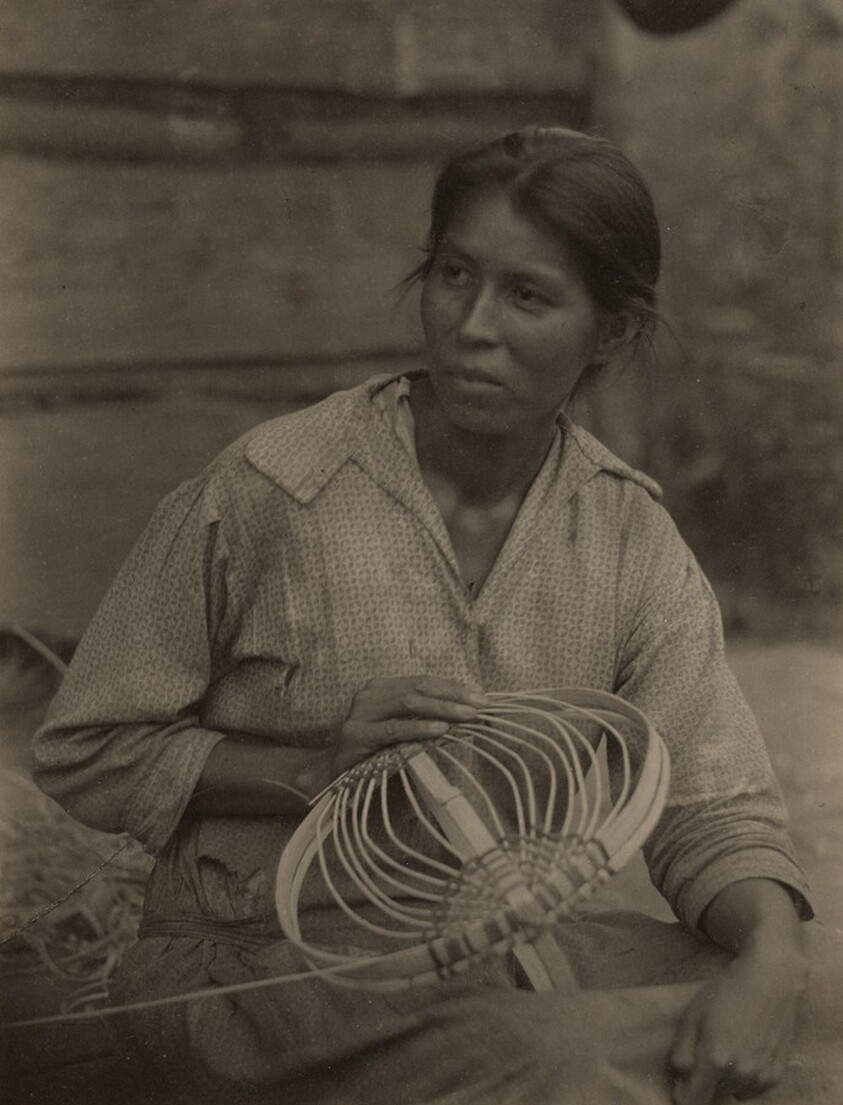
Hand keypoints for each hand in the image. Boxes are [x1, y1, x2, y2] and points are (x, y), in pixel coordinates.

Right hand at [332, 675, 488, 775]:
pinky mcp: (357, 736)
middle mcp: (370, 694)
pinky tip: (440, 730)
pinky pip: (393, 729)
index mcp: (381, 688)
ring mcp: (361, 714)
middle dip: (453, 695)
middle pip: (418, 688)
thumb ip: (424, 719)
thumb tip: (467, 715)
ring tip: (466, 716)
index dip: (454, 686)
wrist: (330, 775)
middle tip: (480, 706)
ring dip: (442, 709)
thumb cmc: (371, 752)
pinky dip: (419, 728)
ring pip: (408, 703)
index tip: (482, 696)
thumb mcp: (400, 730)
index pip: (423, 681)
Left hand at [669, 937, 806, 1103]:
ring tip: (727, 1049)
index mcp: (714, 1061)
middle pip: (713, 1096)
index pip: (693, 1101)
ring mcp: (760, 1077)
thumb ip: (681, 1054)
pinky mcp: (776, 1075)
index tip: (680, 1084)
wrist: (770, 981)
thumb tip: (679, 1083)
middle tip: (705, 1053)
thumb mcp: (692, 1017)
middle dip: (704, 1082)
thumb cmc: (725, 993)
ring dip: (725, 1080)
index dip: (682, 1095)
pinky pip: (752, 1090)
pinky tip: (744, 1051)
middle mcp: (739, 1075)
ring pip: (733, 1093)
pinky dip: (745, 1079)